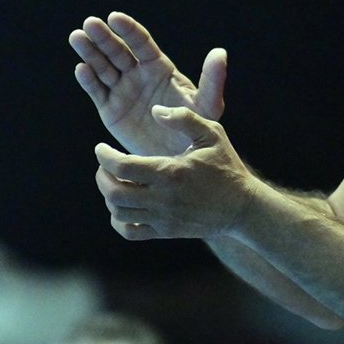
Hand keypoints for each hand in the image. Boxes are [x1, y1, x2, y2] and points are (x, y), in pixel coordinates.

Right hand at [69, 12, 227, 155]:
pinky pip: (97, 92)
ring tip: (77, 37)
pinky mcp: (110, 110)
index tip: (114, 17)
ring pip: (103, 67)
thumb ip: (212, 79)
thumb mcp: (208, 105)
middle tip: (90, 24)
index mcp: (159, 68)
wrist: (178, 159)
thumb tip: (220, 52)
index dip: (128, 30)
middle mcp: (138, 75)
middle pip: (118, 52)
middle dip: (104, 37)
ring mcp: (122, 91)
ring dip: (90, 53)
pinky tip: (82, 70)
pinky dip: (88, 81)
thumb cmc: (197, 129)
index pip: (141, 44)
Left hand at [93, 106, 252, 240]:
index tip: (102, 148)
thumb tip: (155, 111)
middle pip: (114, 193)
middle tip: (106, 166)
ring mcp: (163, 218)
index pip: (123, 166)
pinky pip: (130, 232)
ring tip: (116, 182)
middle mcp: (163, 198)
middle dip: (102, 176)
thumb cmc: (226, 166)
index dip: (105, 156)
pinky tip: (125, 206)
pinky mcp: (165, 232)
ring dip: (110, 196)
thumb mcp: (212, 134)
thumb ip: (184, 118)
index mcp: (171, 172)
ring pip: (119, 212)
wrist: (242, 207)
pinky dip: (118, 220)